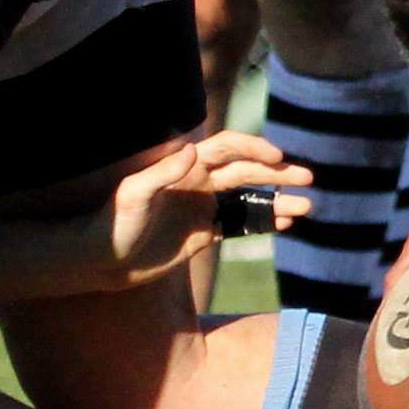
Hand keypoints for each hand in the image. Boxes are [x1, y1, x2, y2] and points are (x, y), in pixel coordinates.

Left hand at [99, 132, 313, 288]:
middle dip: (278, 173)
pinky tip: (287, 223)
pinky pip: (242, 224)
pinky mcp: (205, 233)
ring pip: (251, 198)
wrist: (101, 260)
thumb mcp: (133, 195)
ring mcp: (205, 207)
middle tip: (307, 178)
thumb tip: (194, 148)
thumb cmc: (112, 222)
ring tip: (307, 205)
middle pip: (247, 171)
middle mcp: (199, 182)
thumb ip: (161, 172)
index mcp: (186, 167)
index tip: (277, 157)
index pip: (228, 148)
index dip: (253, 148)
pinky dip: (266, 222)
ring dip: (278, 199)